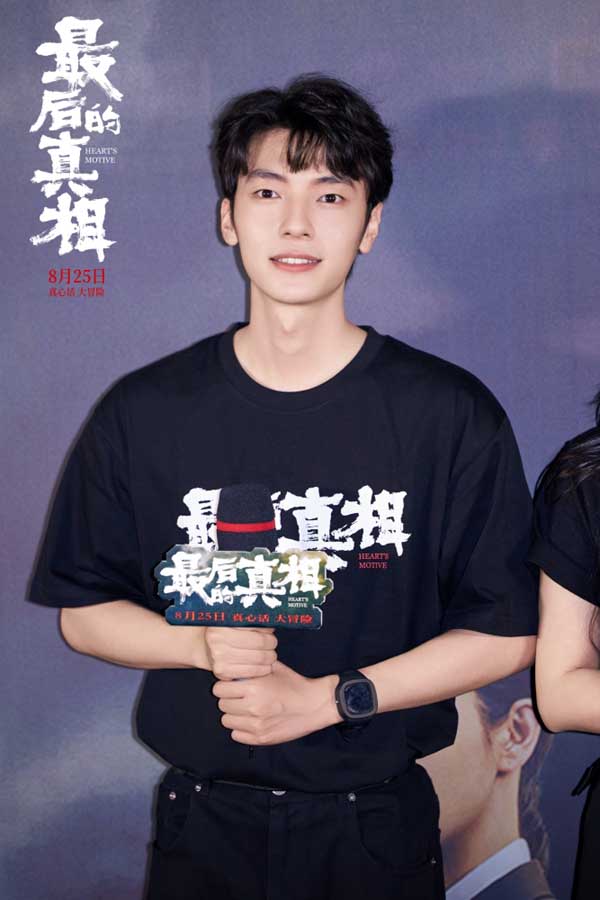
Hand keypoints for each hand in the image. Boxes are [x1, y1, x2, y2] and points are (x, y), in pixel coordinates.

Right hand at [204, 626, 276, 679]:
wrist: (206, 648)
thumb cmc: (225, 632)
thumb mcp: (233, 621)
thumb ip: (250, 620)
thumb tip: (272, 620)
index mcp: (222, 623)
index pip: (256, 625)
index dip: (267, 629)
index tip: (270, 630)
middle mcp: (218, 640)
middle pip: (260, 642)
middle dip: (271, 643)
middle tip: (273, 643)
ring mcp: (219, 658)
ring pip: (259, 658)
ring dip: (270, 657)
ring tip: (271, 654)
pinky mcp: (223, 672)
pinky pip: (252, 671)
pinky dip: (263, 669)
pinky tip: (265, 665)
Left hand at [213, 660, 340, 744]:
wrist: (315, 705)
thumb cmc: (294, 684)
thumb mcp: (274, 668)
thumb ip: (253, 666)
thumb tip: (234, 664)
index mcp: (254, 687)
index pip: (219, 689)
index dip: (224, 686)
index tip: (232, 686)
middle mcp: (253, 707)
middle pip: (222, 705)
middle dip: (229, 699)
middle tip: (240, 697)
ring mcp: (256, 725)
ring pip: (227, 721)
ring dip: (234, 715)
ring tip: (246, 710)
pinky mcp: (261, 739)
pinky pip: (236, 735)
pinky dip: (241, 729)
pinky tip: (251, 721)